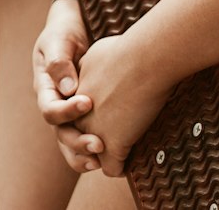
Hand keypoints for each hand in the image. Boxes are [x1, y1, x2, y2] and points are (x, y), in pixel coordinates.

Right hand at [33, 0, 102, 175]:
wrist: (73, 27)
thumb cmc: (64, 32)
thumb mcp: (58, 40)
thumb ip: (59, 61)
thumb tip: (68, 89)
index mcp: (44, 88)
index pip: (50, 109)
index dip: (67, 111)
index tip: (88, 102)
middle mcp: (55, 104)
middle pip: (60, 133)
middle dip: (78, 142)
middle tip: (99, 145)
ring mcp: (68, 110)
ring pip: (70, 141)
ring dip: (83, 153)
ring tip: (101, 161)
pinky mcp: (84, 112)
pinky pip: (84, 134)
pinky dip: (92, 147)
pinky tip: (108, 155)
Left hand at [71, 33, 173, 178]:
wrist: (145, 58)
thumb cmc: (127, 50)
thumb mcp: (95, 54)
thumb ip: (87, 68)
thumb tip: (89, 69)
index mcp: (73, 95)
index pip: (73, 116)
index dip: (88, 118)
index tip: (105, 116)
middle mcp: (79, 116)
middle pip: (79, 138)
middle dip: (93, 140)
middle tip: (111, 138)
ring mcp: (93, 132)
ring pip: (92, 158)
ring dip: (105, 157)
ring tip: (120, 152)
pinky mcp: (112, 146)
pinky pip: (112, 168)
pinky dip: (120, 167)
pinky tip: (129, 159)